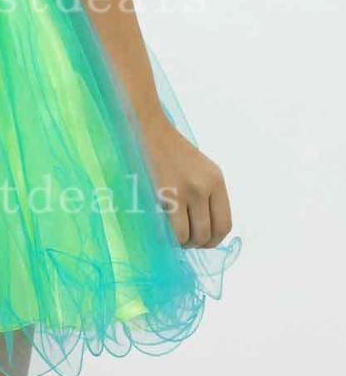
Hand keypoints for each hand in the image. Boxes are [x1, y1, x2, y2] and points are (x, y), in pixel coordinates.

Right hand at [139, 114, 234, 248]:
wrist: (151, 132)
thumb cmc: (173, 150)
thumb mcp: (201, 169)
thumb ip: (208, 193)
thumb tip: (206, 227)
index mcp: (217, 180)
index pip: (225, 222)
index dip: (216, 238)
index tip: (205, 240)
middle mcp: (207, 187)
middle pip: (211, 232)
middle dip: (200, 243)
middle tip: (190, 242)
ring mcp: (189, 192)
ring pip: (195, 234)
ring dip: (187, 243)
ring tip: (179, 239)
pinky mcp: (170, 196)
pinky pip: (178, 230)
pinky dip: (176, 238)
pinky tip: (170, 233)